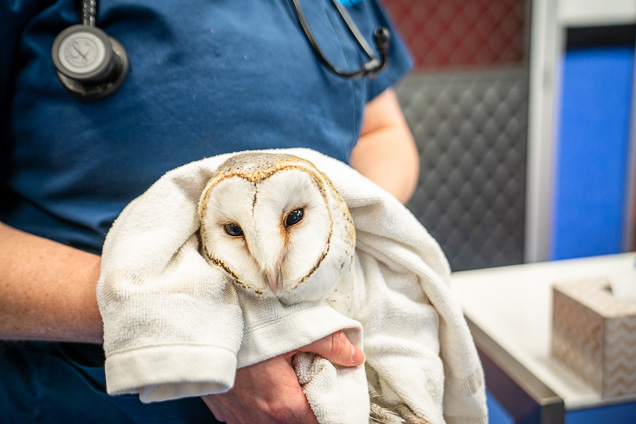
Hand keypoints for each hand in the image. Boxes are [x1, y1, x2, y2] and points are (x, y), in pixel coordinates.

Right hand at [202, 330, 364, 423]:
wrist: (195, 324)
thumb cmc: (244, 326)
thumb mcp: (295, 328)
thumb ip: (331, 344)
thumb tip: (355, 356)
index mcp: (284, 406)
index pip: (323, 422)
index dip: (334, 406)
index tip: (335, 387)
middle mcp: (259, 421)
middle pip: (298, 423)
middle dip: (309, 405)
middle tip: (312, 376)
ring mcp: (238, 419)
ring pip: (272, 423)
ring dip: (284, 407)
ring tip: (286, 378)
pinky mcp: (223, 412)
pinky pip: (249, 418)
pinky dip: (262, 406)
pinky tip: (262, 382)